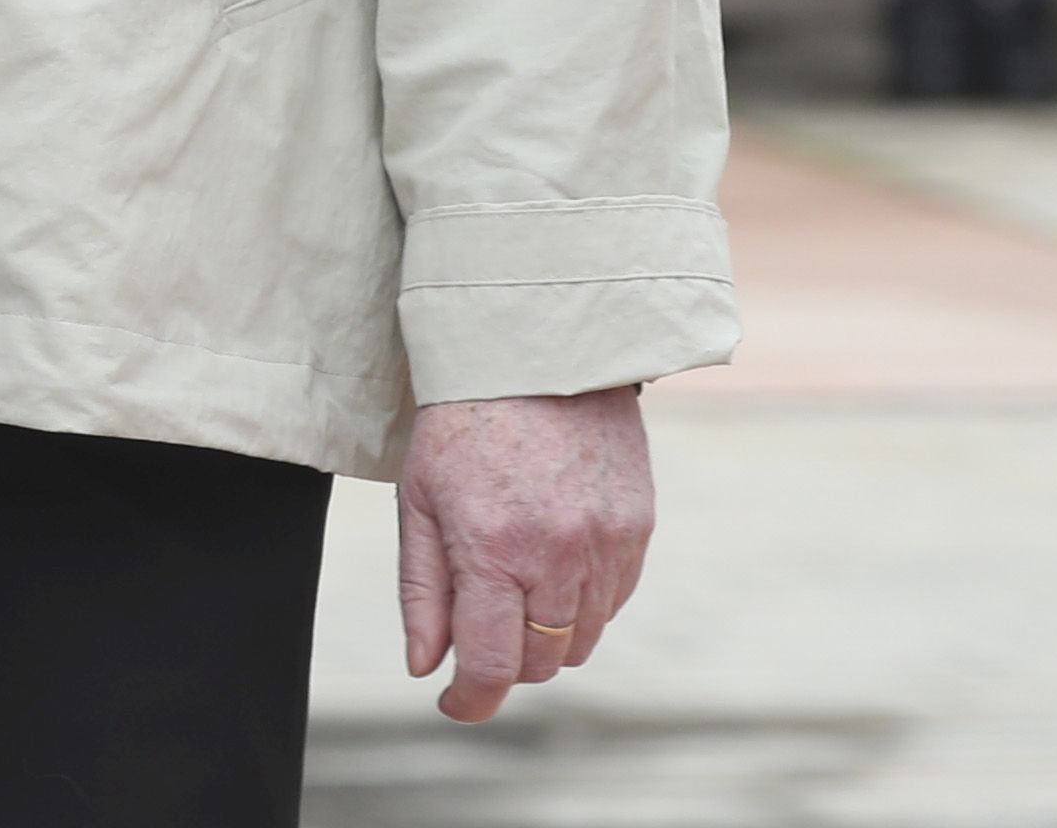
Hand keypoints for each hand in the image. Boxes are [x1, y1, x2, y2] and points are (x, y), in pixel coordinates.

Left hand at [400, 387, 654, 723]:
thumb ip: (422, 591)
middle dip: (506, 663)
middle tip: (479, 633)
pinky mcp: (638, 528)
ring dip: (547, 636)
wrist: (538, 352)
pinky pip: (614, 602)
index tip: (455, 703)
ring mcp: (606, 544)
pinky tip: (555, 565)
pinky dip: (584, 604)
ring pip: (581, 639)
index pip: (491, 664)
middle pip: (541, 662)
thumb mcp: (419, 499)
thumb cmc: (462, 425)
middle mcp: (557, 554)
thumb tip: (425, 667)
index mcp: (493, 549)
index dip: (471, 700)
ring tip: (516, 588)